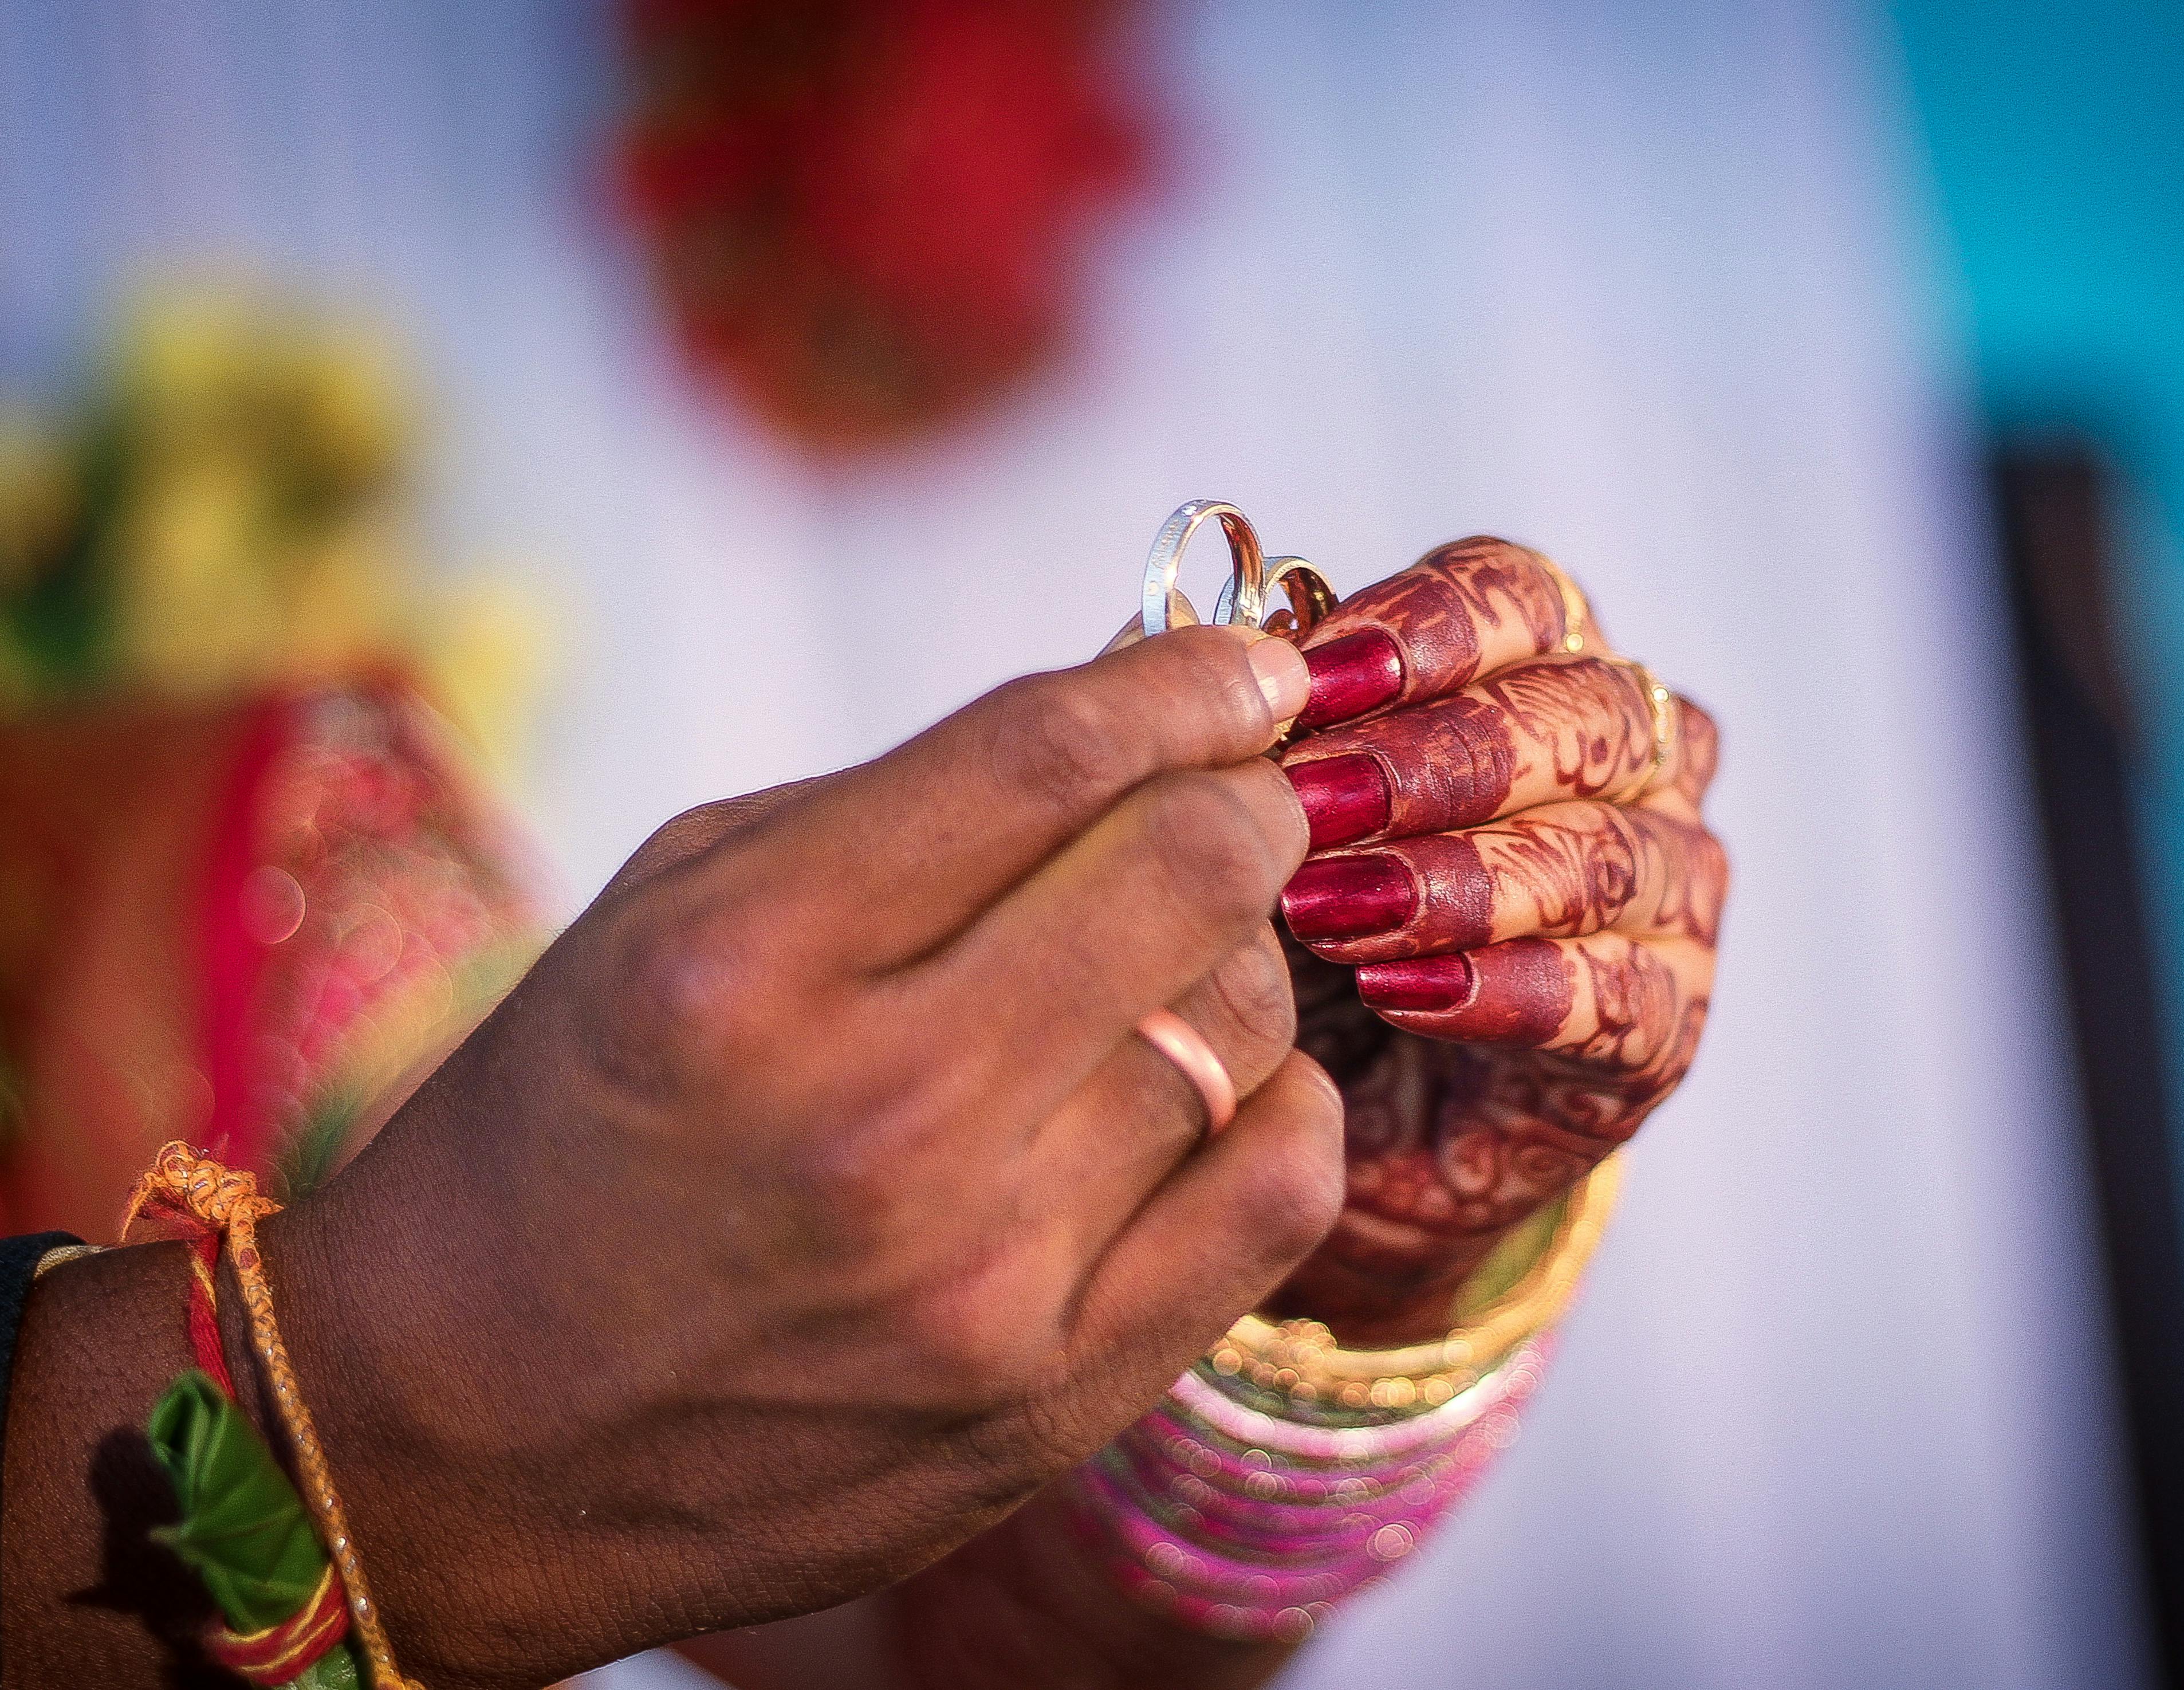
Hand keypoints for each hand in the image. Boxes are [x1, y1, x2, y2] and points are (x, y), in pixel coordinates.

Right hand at [220, 629, 1341, 1685]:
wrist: (462, 1446)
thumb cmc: (569, 1137)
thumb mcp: (676, 910)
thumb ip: (908, 805)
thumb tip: (1142, 711)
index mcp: (747, 962)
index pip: (1052, 753)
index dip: (1190, 680)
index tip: (1244, 669)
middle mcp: (877, 1117)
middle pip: (1189, 871)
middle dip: (1243, 800)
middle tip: (1232, 797)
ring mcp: (979, 1276)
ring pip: (1247, 1023)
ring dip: (1234, 958)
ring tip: (1162, 968)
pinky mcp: (1051, 1399)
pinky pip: (1280, 1191)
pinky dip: (1281, 1104)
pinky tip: (1213, 1090)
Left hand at [1270, 539, 1725, 1342]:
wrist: (1302, 1127)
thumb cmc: (1278, 936)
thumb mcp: (1238, 822)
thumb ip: (1225, 725)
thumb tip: (1187, 649)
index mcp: (1536, 667)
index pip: (1522, 599)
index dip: (1433, 624)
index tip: (1322, 677)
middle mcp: (1629, 765)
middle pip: (1581, 715)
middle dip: (1441, 757)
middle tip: (1318, 803)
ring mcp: (1664, 895)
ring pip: (1604, 857)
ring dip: (1462, 880)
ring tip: (1339, 915)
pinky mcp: (1663, 1030)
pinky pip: (1618, 999)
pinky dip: (1508, 991)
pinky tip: (1408, 995)